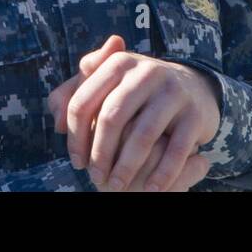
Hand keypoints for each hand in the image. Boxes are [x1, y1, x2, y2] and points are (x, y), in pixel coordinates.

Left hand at [48, 35, 221, 191]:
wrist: (194, 87)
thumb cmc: (136, 93)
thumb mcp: (106, 84)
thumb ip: (73, 96)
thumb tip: (57, 122)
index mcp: (118, 63)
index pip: (84, 102)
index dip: (75, 137)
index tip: (76, 162)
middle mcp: (147, 71)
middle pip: (111, 117)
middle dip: (99, 154)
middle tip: (95, 179)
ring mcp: (173, 91)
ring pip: (143, 135)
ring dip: (126, 168)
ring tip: (116, 186)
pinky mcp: (195, 113)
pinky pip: (176, 150)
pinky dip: (162, 174)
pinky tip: (152, 189)